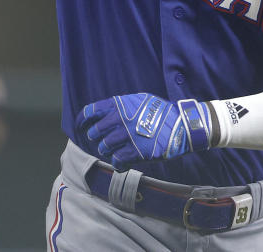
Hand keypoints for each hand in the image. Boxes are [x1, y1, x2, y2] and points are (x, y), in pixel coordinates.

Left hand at [76, 93, 212, 167]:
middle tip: (104, 142)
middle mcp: (119, 119)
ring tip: (117, 151)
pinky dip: (118, 163)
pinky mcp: (134, 152)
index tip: (81, 128)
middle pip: (94, 133)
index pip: (89, 112)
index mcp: (117, 104)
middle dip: (97, 139)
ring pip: (103, 148)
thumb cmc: (160, 111)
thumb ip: (120, 105)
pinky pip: (116, 161)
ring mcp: (126, 136)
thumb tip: (104, 113)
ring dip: (108, 151)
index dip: (82, 122)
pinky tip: (124, 161)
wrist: (181, 125)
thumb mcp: (138, 100)